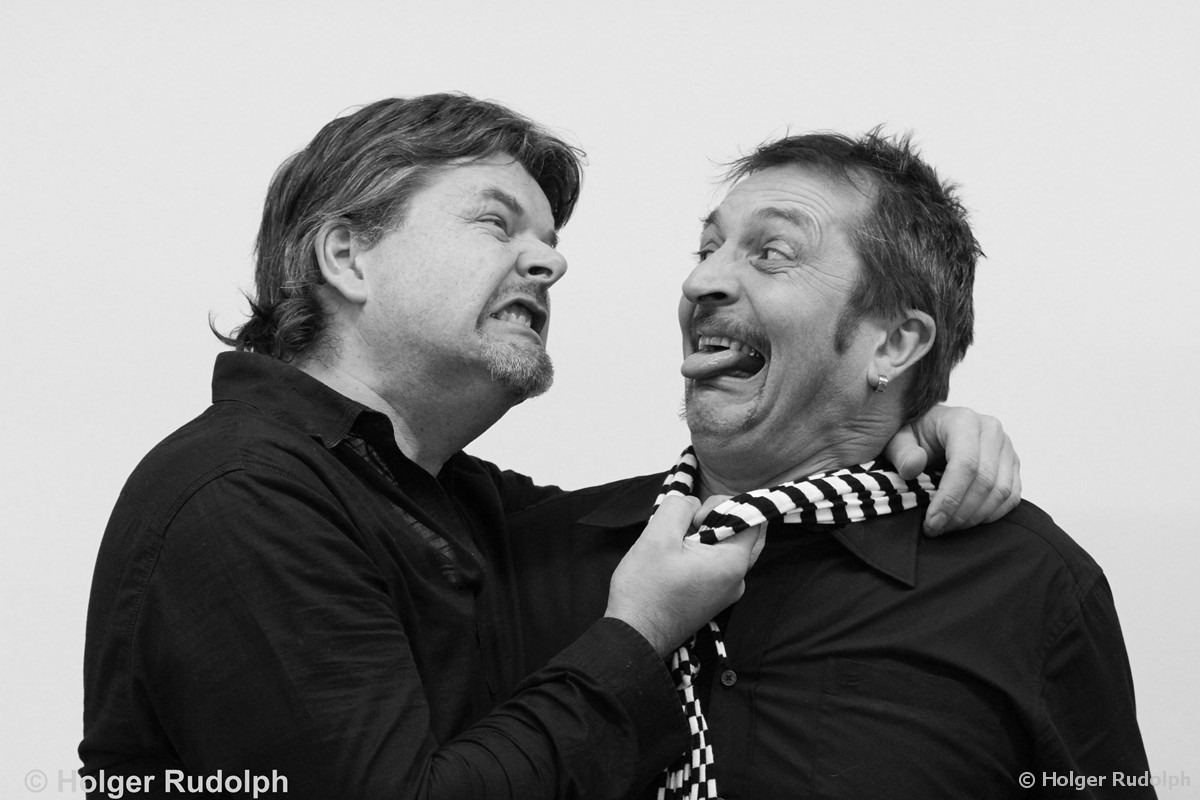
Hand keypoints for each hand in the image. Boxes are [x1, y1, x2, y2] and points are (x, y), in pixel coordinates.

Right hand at [605, 495, 763, 655]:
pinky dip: (695, 556)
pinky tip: (671, 562)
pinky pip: (711, 566)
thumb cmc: (645, 589)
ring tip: (672, 548)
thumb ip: (679, 507)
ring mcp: (724, 593)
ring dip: (698, 539)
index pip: (751, 519)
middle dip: (708, 522)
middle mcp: (737, 580)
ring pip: (720, 548)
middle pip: (736, 533)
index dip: (724, 506)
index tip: (694, 518)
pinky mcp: (710, 600)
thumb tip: (691, 505)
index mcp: (733, 563)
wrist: (633, 637)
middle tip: (680, 531)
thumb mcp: (657, 535)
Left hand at [883, 405, 1020, 535]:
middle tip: (937, 529)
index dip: (950, 498)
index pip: (966, 464)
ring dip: (975, 517)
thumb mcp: (898, 439)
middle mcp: (991, 431)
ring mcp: (1006, 448)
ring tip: (948, 528)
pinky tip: (967, 522)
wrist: (932, 429)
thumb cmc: (915, 435)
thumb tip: (912, 468)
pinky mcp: (1012, 465)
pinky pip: (1011, 497)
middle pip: (986, 481)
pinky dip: (991, 515)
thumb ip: (902, 452)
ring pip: (1002, 492)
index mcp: (963, 421)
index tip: (932, 521)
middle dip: (960, 513)